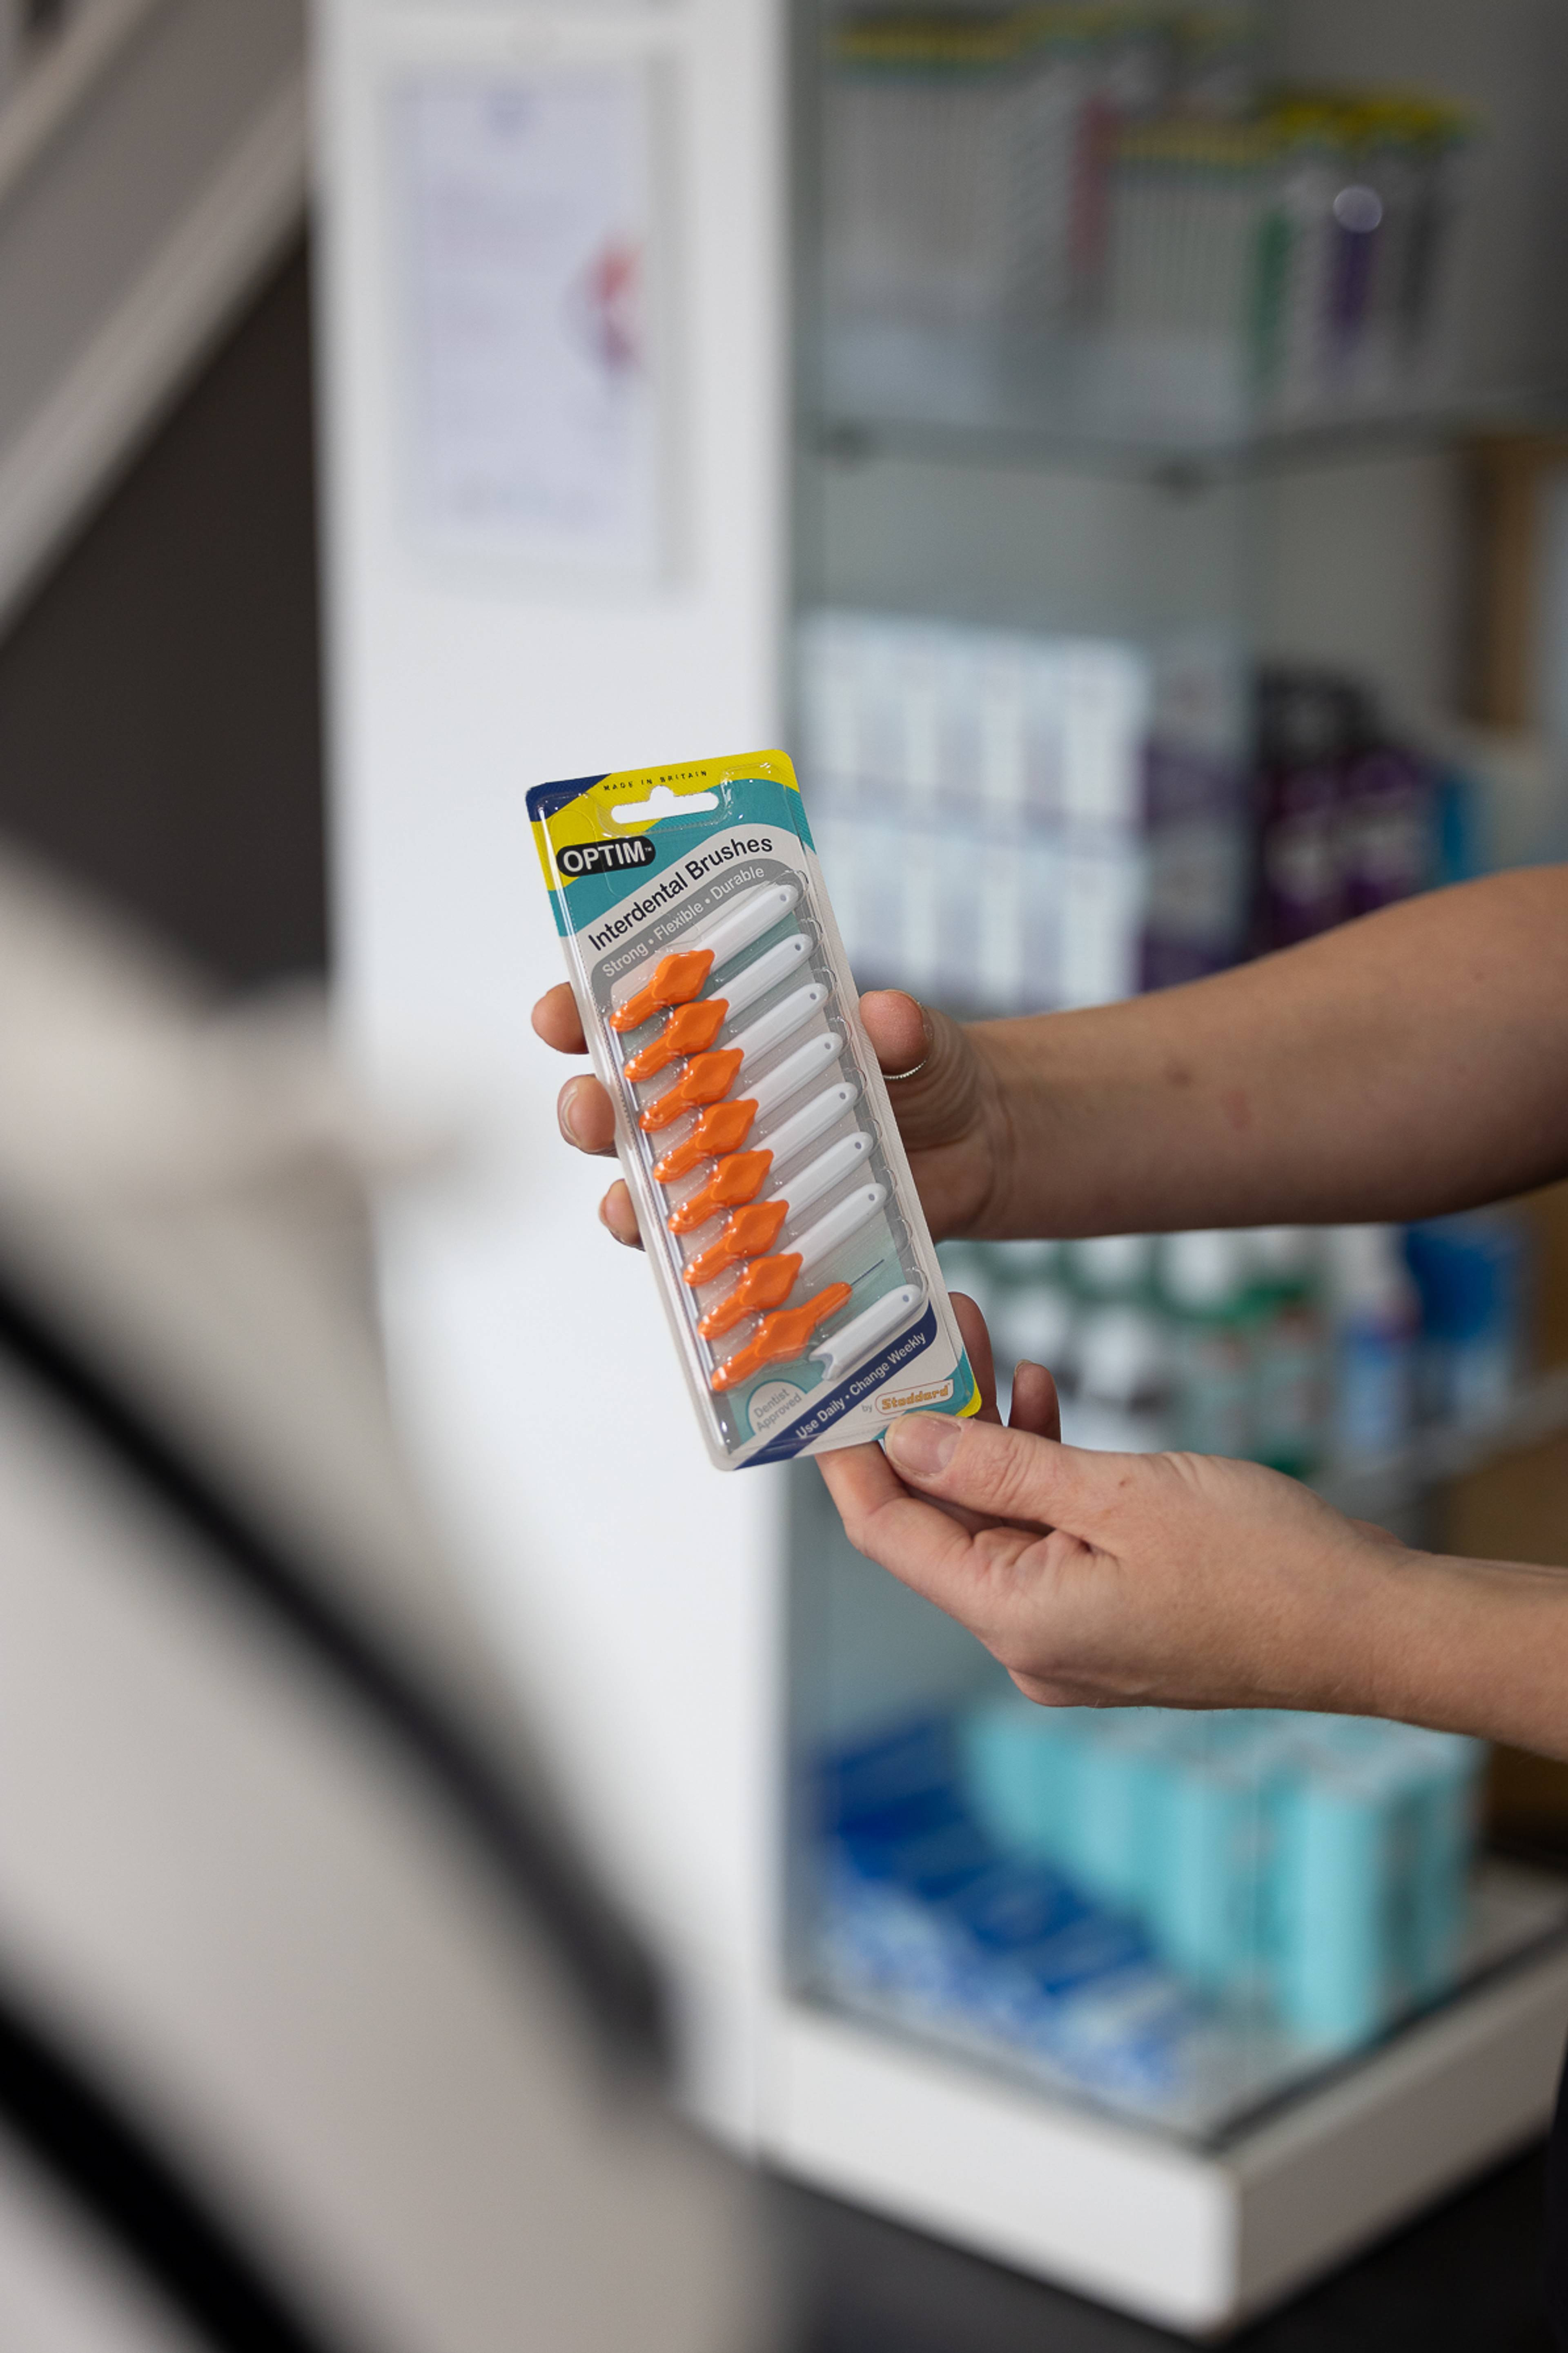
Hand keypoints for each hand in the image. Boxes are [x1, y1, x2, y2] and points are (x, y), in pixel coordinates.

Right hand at [531, 982, 1010, 1247]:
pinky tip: (702, 1282)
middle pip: (617, 1111)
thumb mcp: (923, 1042)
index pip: (629, 1018)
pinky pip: (711, 1265)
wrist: (976, 1147)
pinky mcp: (757, 1241)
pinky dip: (698, 1275)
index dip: (582, 1014)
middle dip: (587, 1110)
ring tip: (630, 1205)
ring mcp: (726, 1180)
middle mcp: (706, 1108)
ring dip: (626, 1200)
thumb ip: (904, 1031)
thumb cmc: (925, 1072)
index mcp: (721, 1036)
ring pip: (647, 1194)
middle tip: (592, 1110)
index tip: (562, 1013)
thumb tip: (886, 1016)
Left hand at [819, 1300, 1408, 1717]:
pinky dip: (1038, 1469)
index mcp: (1016, 1621)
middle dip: (928, 1420)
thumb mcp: (1119, 1496)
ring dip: (984, 1433)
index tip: (831, 1385)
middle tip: (926, 1327)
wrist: (1369, 1624)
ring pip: (994, 1519)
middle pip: (940, 1521)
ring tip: (982, 1339)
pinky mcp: (1110, 1612)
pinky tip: (1039, 1396)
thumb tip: (907, 1441)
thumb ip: (1001, 1467)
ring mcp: (1071, 1633)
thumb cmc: (1264, 1567)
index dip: (852, 1458)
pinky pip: (1045, 1535)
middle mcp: (1028, 1641)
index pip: (890, 1534)